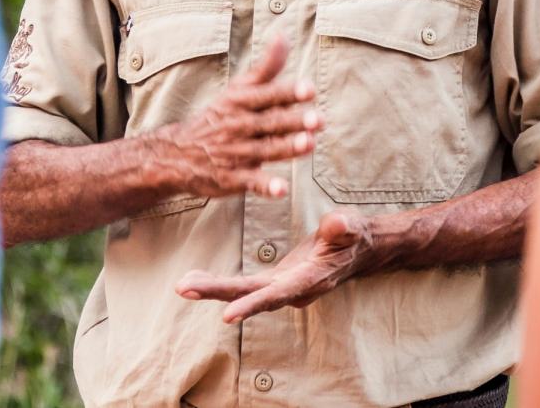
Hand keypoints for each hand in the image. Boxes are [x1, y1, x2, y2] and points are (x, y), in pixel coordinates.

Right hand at [158, 33, 322, 201]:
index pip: (266, 95)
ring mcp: (234, 152)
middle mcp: (238, 125)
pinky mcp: (231, 178)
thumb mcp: (238, 89)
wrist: (177, 152)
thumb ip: (266, 67)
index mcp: (240, 101)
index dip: (288, 92)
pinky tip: (281, 189)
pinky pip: (250, 182)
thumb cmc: (219, 116)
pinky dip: (265, 186)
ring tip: (308, 144)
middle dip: (294, 121)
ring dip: (286, 148)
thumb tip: (284, 36)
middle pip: (269, 122)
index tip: (309, 89)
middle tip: (319, 119)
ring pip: (264, 150)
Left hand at [176, 211, 373, 321]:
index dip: (252, 304)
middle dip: (217, 293)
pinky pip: (244, 286)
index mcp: (308, 279)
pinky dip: (221, 284)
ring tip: (183, 285)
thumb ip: (343, 228)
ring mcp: (281, 287)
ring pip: (243, 292)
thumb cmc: (353, 236)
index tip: (227, 315)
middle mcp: (291, 290)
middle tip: (184, 288)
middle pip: (250, 295)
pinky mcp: (275, 281)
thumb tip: (336, 224)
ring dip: (212, 289)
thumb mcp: (351, 228)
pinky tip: (198, 280)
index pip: (277, 294)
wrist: (356, 249)